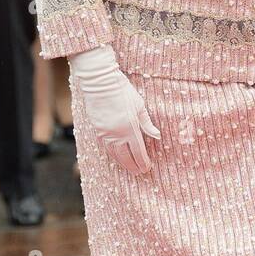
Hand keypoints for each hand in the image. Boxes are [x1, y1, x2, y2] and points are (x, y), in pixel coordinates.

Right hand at [69, 44, 160, 173]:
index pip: (138, 151)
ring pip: (114, 154)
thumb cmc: (122, 90)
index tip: (147, 168)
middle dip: (133, 166)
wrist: (100, 82)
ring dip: (122, 163)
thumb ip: (147, 123)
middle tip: (139, 172)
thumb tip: (157, 136)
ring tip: (129, 168)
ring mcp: (105, 133)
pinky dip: (112, 154)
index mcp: (130, 128)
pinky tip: (116, 156)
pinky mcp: (97, 130)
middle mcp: (116, 134)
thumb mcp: (139, 105)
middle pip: (125, 157)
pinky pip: (105, 147)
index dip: (143, 162)